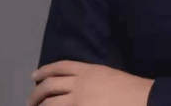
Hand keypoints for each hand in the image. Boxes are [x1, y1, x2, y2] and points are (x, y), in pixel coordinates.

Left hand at [27, 60, 154, 105]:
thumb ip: (91, 79)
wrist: (140, 99)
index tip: (34, 76)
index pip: (61, 67)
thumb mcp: (108, 76)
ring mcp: (78, 100)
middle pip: (50, 85)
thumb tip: (76, 85)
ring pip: (50, 104)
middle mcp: (80, 83)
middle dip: (36, 93)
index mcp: (89, 70)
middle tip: (30, 101)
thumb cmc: (128, 88)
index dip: (45, 70)